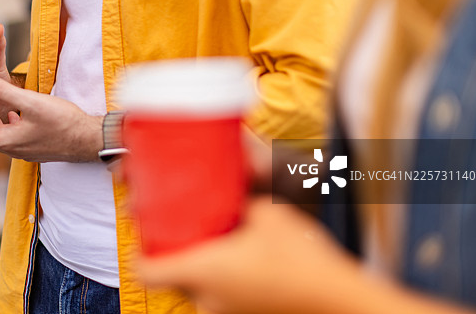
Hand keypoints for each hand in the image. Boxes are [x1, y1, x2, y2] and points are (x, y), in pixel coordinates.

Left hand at [0, 74, 102, 162]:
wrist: (89, 140)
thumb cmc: (63, 122)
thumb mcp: (31, 102)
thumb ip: (5, 91)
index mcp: (6, 141)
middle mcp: (12, 149)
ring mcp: (23, 149)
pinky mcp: (34, 145)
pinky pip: (11, 135)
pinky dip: (5, 122)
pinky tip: (12, 111)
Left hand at [136, 197, 362, 313]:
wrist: (336, 299)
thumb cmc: (300, 257)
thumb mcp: (267, 213)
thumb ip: (242, 196)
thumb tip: (233, 175)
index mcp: (203, 272)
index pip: (146, 272)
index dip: (139, 252)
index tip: (146, 231)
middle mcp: (207, 298)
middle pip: (170, 278)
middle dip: (170, 252)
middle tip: (177, 226)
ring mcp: (225, 311)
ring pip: (193, 288)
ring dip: (194, 264)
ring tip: (207, 236)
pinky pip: (215, 295)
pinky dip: (214, 277)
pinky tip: (232, 254)